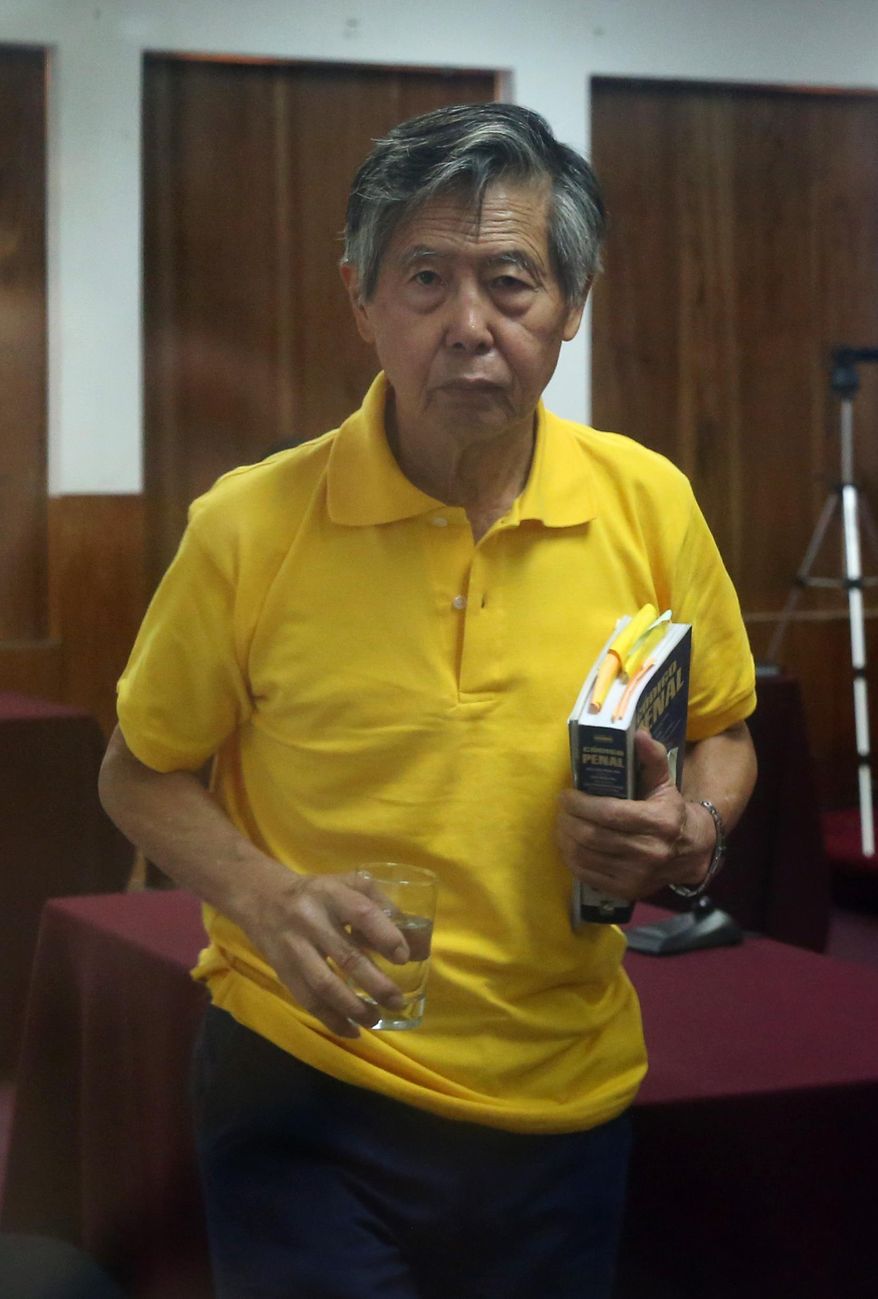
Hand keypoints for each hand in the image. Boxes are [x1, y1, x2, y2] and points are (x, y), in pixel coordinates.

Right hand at [245, 870, 410, 1039]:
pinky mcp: (283, 970)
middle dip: (376, 984)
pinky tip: (352, 1031)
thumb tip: (417, 941)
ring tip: (377, 1019)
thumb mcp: (348, 884)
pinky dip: (331, 1020)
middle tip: (397, 1001)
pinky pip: (307, 1000)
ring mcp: (294, 947)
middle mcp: (311, 919)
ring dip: (354, 1008)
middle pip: (346, 956)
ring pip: (325, 985)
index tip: (404, 957)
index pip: (362, 914)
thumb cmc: (318, 892)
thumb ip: (381, 905)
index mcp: (332, 894)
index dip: (385, 936)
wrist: (261, 898)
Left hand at [556, 729, 713, 900]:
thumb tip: (638, 734)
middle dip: (568, 820)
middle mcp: (649, 852)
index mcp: (659, 823)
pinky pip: (588, 875)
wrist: (692, 852)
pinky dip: (572, 859)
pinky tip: (569, 844)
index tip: (566, 795)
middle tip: (560, 808)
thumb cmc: (671, 811)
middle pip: (592, 836)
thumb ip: (652, 757)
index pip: (609, 814)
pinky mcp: (626, 891)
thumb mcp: (665, 782)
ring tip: (561, 823)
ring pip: (586, 857)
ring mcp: (637, 876)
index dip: (581, 804)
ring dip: (565, 838)